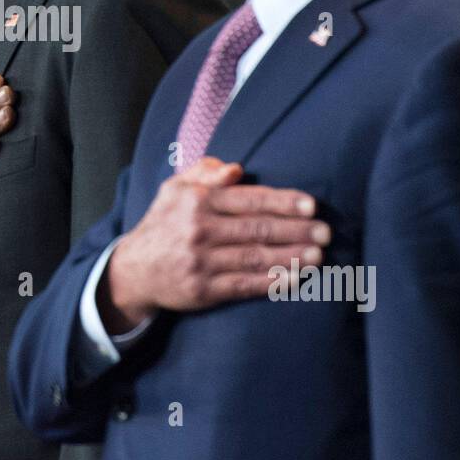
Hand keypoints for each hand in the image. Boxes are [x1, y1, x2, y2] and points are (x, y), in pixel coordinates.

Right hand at [100, 158, 328, 332]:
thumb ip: (204, 173)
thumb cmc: (163, 224)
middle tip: (325, 231)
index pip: (249, 199)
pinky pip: (244, 285)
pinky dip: (272, 282)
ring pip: (255, 257)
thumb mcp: (174, 189)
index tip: (311, 205)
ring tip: (318, 254)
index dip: (283, 202)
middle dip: (296, 229)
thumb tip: (236, 168)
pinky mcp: (203, 290)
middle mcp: (199, 230)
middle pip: (257, 229)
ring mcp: (201, 262)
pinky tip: (295, 278)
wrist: (133, 270)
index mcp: (197, 201)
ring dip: (291, 256)